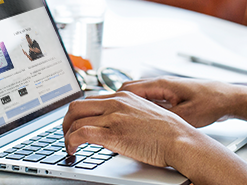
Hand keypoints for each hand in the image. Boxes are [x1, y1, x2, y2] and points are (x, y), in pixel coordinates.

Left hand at [62, 91, 200, 167]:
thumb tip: (114, 126)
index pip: (90, 98)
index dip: (78, 112)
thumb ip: (127, 114)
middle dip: (66, 122)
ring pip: (75, 119)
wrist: (180, 140)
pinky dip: (71, 142)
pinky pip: (82, 133)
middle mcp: (116, 102)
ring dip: (66, 135)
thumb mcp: (145, 113)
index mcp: (123, 96)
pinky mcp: (114, 134)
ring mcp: (114, 117)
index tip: (74, 123)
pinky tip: (73, 150)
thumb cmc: (169, 132)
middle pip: (77, 106)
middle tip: (66, 135)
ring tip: (68, 147)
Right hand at [118, 76, 237, 127]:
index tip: (105, 109)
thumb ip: (165, 118)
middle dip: (117, 102)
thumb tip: (147, 125)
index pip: (129, 88)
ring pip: (138, 94)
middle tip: (106, 114)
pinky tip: (138, 119)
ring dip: (128, 104)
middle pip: (130, 90)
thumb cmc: (210, 101)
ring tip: (119, 118)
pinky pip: (148, 99)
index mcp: (161, 84)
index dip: (115, 99)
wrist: (227, 98)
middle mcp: (161, 84)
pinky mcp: (170, 96)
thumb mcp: (187, 115)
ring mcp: (165, 89)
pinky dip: (139, 107)